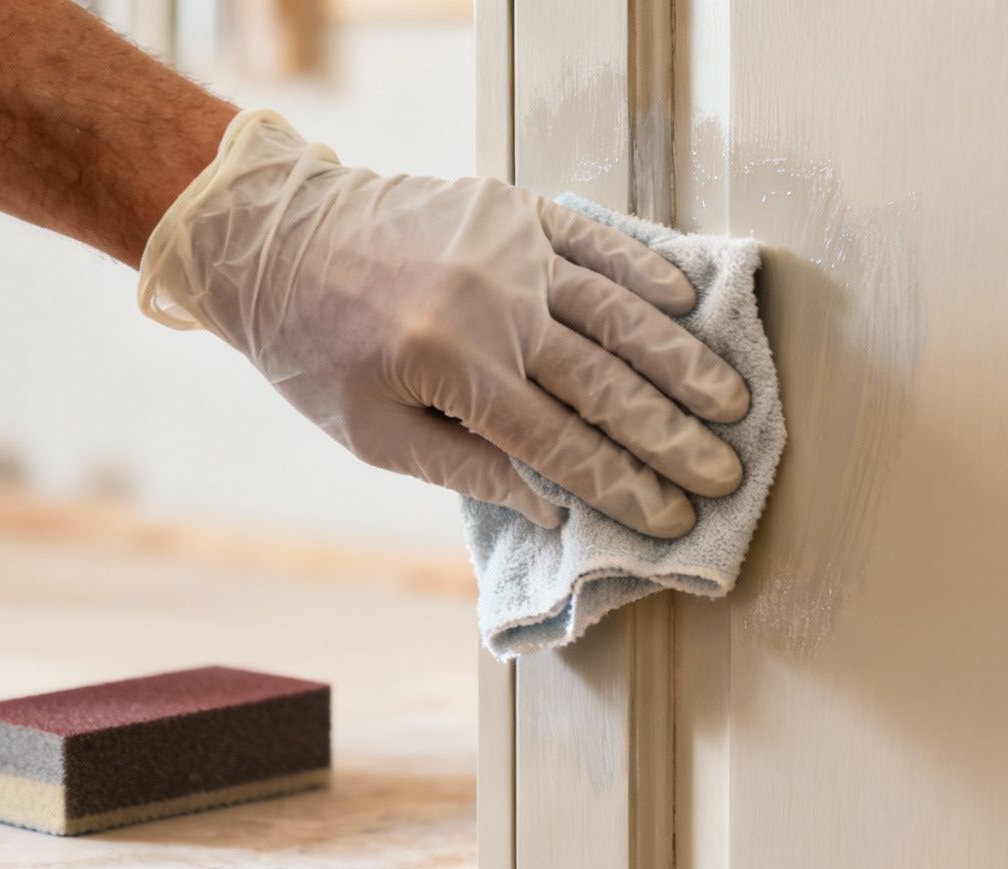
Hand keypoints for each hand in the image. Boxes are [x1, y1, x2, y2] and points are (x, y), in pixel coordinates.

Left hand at [140, 110, 747, 537]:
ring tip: (735, 402)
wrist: (272, 236)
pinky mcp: (515, 209)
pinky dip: (649, 275)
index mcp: (452, 369)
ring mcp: (512, 250)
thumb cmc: (316, 352)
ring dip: (684, 363)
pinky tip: (691, 309)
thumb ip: (465, 469)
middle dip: (674, 439)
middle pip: (608, 385)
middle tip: (728, 474)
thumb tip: (553, 509)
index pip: (562, 443)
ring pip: (621, 315)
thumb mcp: (372, 435)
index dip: (624, 487)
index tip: (671, 519)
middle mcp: (493, 306)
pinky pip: (599, 244)